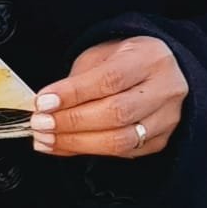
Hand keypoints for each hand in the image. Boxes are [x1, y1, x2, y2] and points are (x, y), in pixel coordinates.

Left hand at [29, 37, 187, 158]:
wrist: (160, 71)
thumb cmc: (125, 59)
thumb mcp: (102, 54)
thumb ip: (79, 78)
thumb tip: (47, 105)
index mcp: (149, 58)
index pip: (109, 79)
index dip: (73, 93)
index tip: (44, 102)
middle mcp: (164, 89)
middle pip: (116, 113)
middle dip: (71, 122)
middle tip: (40, 123)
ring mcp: (166, 119)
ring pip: (120, 140)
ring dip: (76, 143)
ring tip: (46, 139)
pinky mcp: (161, 141)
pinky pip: (122, 153)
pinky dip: (87, 151)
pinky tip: (64, 146)